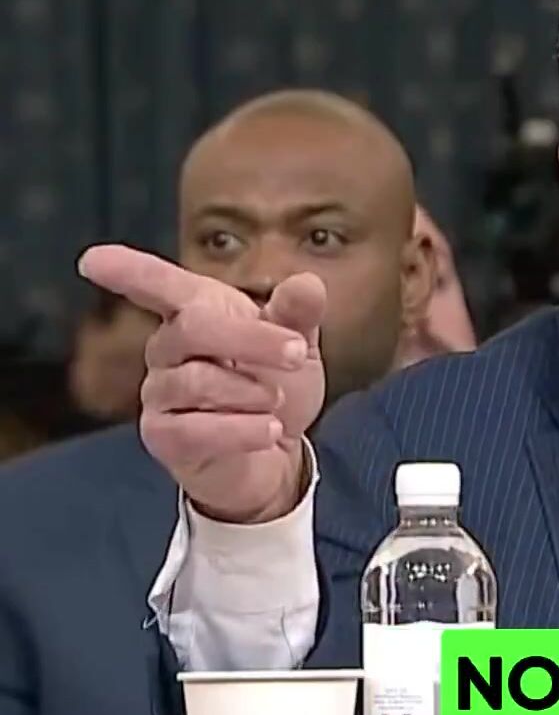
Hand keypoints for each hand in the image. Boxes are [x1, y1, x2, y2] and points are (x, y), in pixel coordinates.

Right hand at [78, 245, 325, 523]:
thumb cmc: (275, 388)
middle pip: (193, 327)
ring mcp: (159, 393)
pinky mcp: (163, 437)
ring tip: (276, 404)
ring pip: (197, 381)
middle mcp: (167, 349)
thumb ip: (298, 315)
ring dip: (252, 392)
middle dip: (252, 338)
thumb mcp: (298, 347)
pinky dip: (243, 430)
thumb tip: (308, 283)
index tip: (94, 260)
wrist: (276, 455)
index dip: (128, 271)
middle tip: (296, 353)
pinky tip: (270, 432)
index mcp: (197, 314)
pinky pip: (196, 429)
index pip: (160, 286)